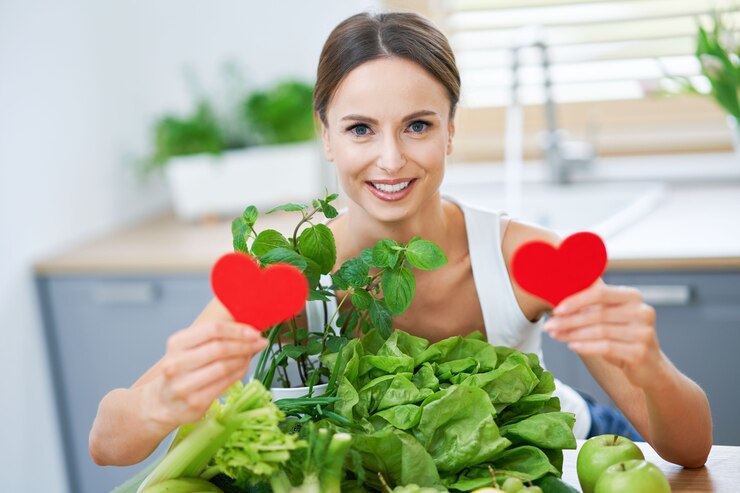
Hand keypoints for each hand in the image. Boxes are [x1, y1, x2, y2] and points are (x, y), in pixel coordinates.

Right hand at [144, 321, 267, 427]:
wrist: (162, 403)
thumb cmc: (181, 372)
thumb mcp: (189, 349)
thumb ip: (215, 339)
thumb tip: (249, 332)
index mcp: (177, 343)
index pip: (212, 329)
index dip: (237, 329)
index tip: (253, 331)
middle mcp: (177, 363)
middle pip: (220, 347)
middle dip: (245, 344)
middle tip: (259, 342)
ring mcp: (185, 384)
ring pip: (224, 366)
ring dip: (244, 359)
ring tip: (251, 355)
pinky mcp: (195, 402)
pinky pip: (225, 383)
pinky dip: (239, 373)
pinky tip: (243, 368)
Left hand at [543, 281, 665, 389]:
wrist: (649, 367)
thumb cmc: (622, 336)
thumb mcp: (611, 315)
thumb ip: (593, 301)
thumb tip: (562, 284)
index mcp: (632, 297)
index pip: (601, 293)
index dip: (576, 300)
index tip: (556, 309)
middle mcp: (642, 312)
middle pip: (598, 314)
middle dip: (569, 320)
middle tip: (550, 326)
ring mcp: (643, 333)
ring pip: (600, 331)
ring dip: (573, 334)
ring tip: (556, 336)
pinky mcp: (640, 352)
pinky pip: (606, 347)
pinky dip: (586, 346)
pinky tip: (572, 346)